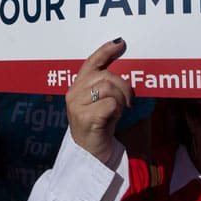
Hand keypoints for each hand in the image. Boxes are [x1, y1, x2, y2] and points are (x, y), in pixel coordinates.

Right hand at [66, 38, 131, 163]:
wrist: (90, 156)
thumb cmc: (99, 128)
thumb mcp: (100, 103)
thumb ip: (105, 86)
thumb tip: (124, 69)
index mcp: (77, 87)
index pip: (91, 62)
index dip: (105, 51)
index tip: (120, 43)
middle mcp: (73, 93)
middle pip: (106, 75)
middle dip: (123, 87)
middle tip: (127, 103)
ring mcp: (77, 105)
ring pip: (109, 87)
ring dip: (120, 100)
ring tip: (117, 113)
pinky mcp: (85, 118)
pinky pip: (111, 103)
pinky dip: (117, 111)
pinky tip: (112, 120)